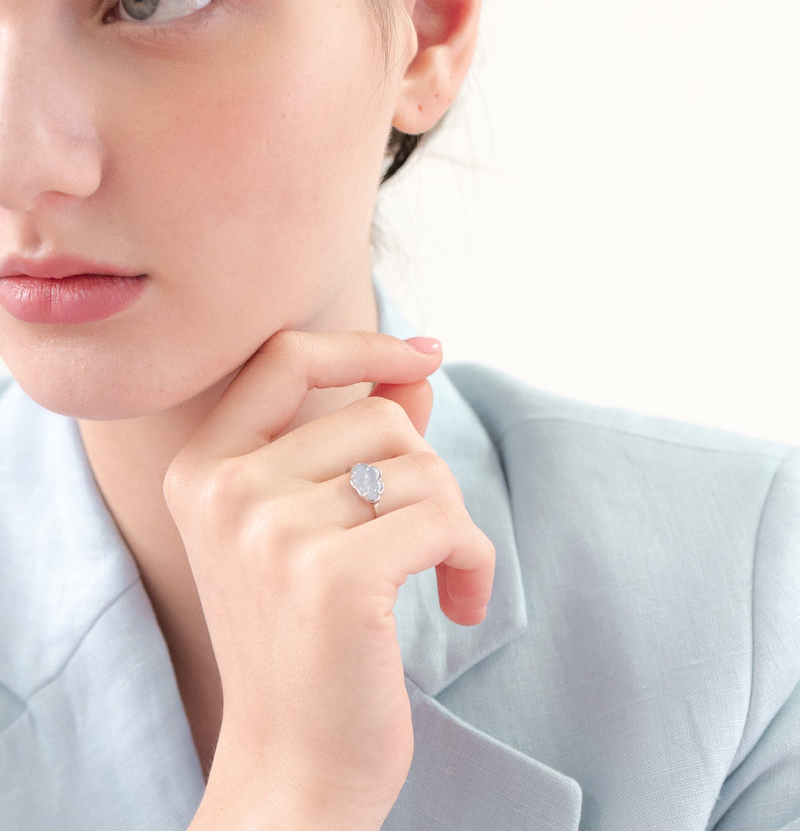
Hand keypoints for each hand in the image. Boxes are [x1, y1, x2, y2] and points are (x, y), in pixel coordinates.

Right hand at [164, 331, 494, 828]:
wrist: (292, 770)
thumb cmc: (306, 645)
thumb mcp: (312, 529)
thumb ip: (357, 439)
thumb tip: (414, 367)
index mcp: (203, 470)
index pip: (286, 357)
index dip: (362, 344)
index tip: (422, 355)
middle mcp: (226, 491)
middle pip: (378, 418)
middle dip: (425, 473)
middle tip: (428, 539)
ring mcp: (271, 532)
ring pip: (419, 467)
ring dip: (454, 523)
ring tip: (443, 578)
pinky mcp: (332, 578)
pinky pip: (445, 521)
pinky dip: (474, 559)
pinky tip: (461, 606)